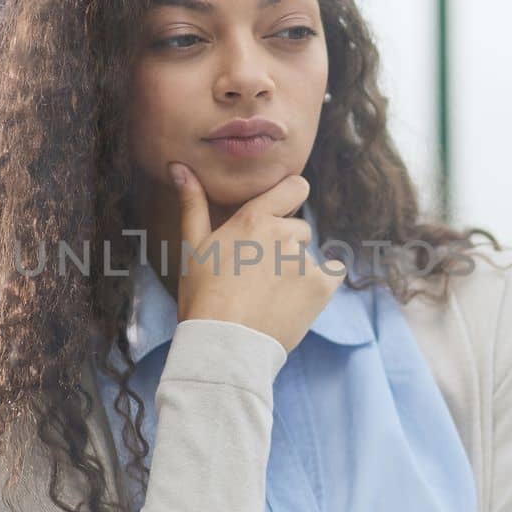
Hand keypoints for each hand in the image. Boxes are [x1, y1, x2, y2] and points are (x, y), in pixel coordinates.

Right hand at [167, 162, 345, 353]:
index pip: (295, 187)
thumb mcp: (193, 248)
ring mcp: (304, 260)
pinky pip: (332, 275)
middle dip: (285, 246)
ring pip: (308, 256)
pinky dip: (320, 285)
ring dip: (296, 270)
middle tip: (258, 275)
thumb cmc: (203, 296)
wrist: (225, 345)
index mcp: (254, 218)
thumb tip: (180, 167)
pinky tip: (296, 300)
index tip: (282, 213)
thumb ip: (193, 204)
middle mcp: (284, 233)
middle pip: (299, 229)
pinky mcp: (321, 286)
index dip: (292, 197)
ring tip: (270, 295)